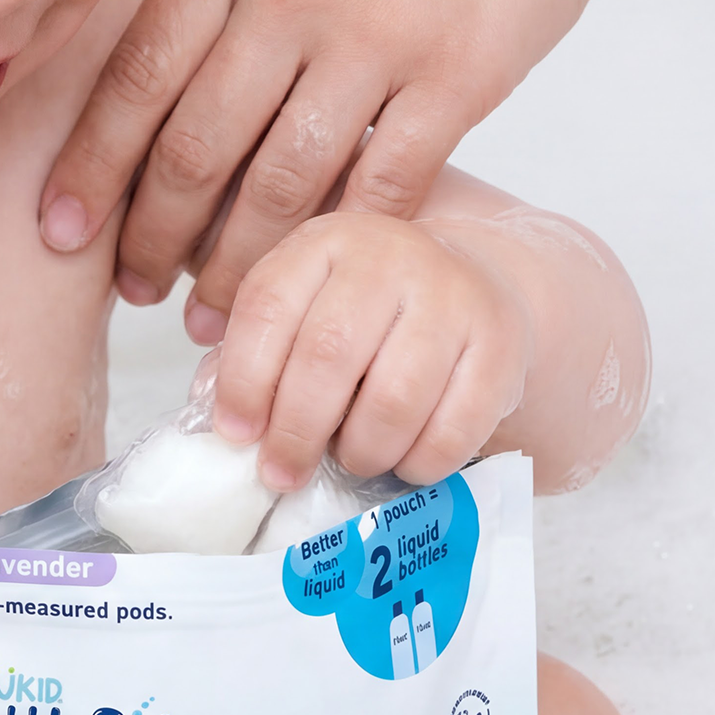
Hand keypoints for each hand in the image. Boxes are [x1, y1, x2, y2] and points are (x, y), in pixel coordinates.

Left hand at [39, 0, 612, 331]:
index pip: (136, 74)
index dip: (91, 163)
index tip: (59, 226)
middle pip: (193, 141)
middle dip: (150, 233)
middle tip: (129, 289)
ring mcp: (373, 36)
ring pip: (279, 182)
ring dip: (237, 264)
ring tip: (213, 315)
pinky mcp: (456, 77)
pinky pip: (381, 187)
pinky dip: (338, 244)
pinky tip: (311, 281)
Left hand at [210, 211, 532, 491]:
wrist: (471, 281)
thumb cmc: (366, 308)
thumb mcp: (304, 304)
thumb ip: (255, 351)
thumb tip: (214, 417)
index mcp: (322, 242)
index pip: (267, 306)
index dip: (243, 379)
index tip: (235, 434)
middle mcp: (387, 256)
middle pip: (328, 353)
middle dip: (296, 430)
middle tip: (283, 472)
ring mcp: (450, 296)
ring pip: (392, 399)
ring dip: (361, 451)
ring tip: (349, 460)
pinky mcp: (500, 344)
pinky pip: (454, 428)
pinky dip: (419, 463)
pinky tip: (403, 461)